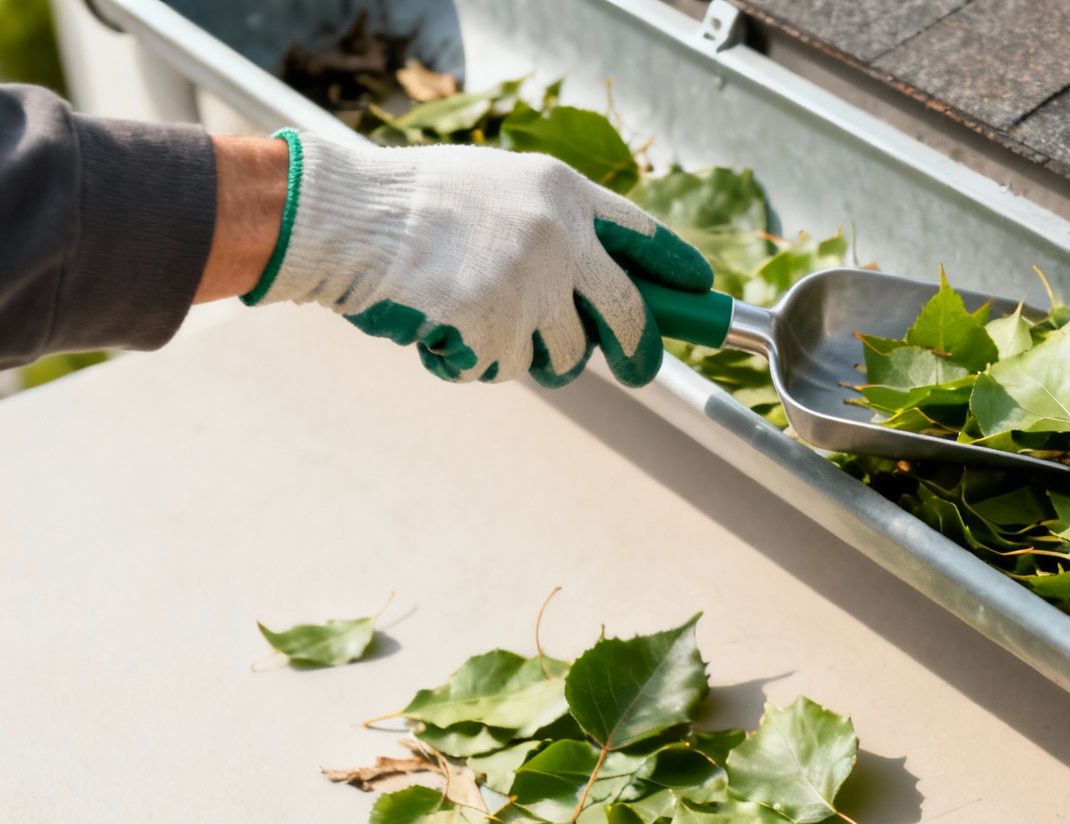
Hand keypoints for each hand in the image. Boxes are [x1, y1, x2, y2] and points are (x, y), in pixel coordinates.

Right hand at [244, 130, 708, 385]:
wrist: (345, 217)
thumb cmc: (412, 203)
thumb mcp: (498, 185)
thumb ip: (552, 224)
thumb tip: (597, 283)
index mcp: (563, 194)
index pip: (643, 238)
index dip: (676, 272)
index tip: (701, 294)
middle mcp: (559, 239)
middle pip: (627, 316)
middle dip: (639, 352)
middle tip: (640, 370)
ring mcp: (528, 287)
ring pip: (563, 354)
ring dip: (528, 353)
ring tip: (475, 320)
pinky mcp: (494, 329)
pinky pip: (503, 368)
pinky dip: (472, 360)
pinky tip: (437, 327)